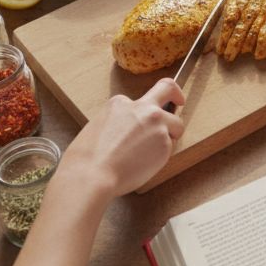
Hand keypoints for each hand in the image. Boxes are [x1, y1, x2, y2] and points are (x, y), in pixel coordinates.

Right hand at [56, 78, 184, 200]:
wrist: (91, 176)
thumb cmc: (86, 158)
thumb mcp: (98, 126)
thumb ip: (118, 121)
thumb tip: (128, 129)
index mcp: (121, 103)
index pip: (141, 100)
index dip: (146, 110)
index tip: (151, 113)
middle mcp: (143, 109)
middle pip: (169, 89)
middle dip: (176, 94)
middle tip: (179, 101)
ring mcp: (157, 124)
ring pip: (175, 125)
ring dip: (168, 136)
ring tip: (148, 154)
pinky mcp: (165, 142)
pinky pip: (170, 147)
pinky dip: (162, 155)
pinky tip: (145, 164)